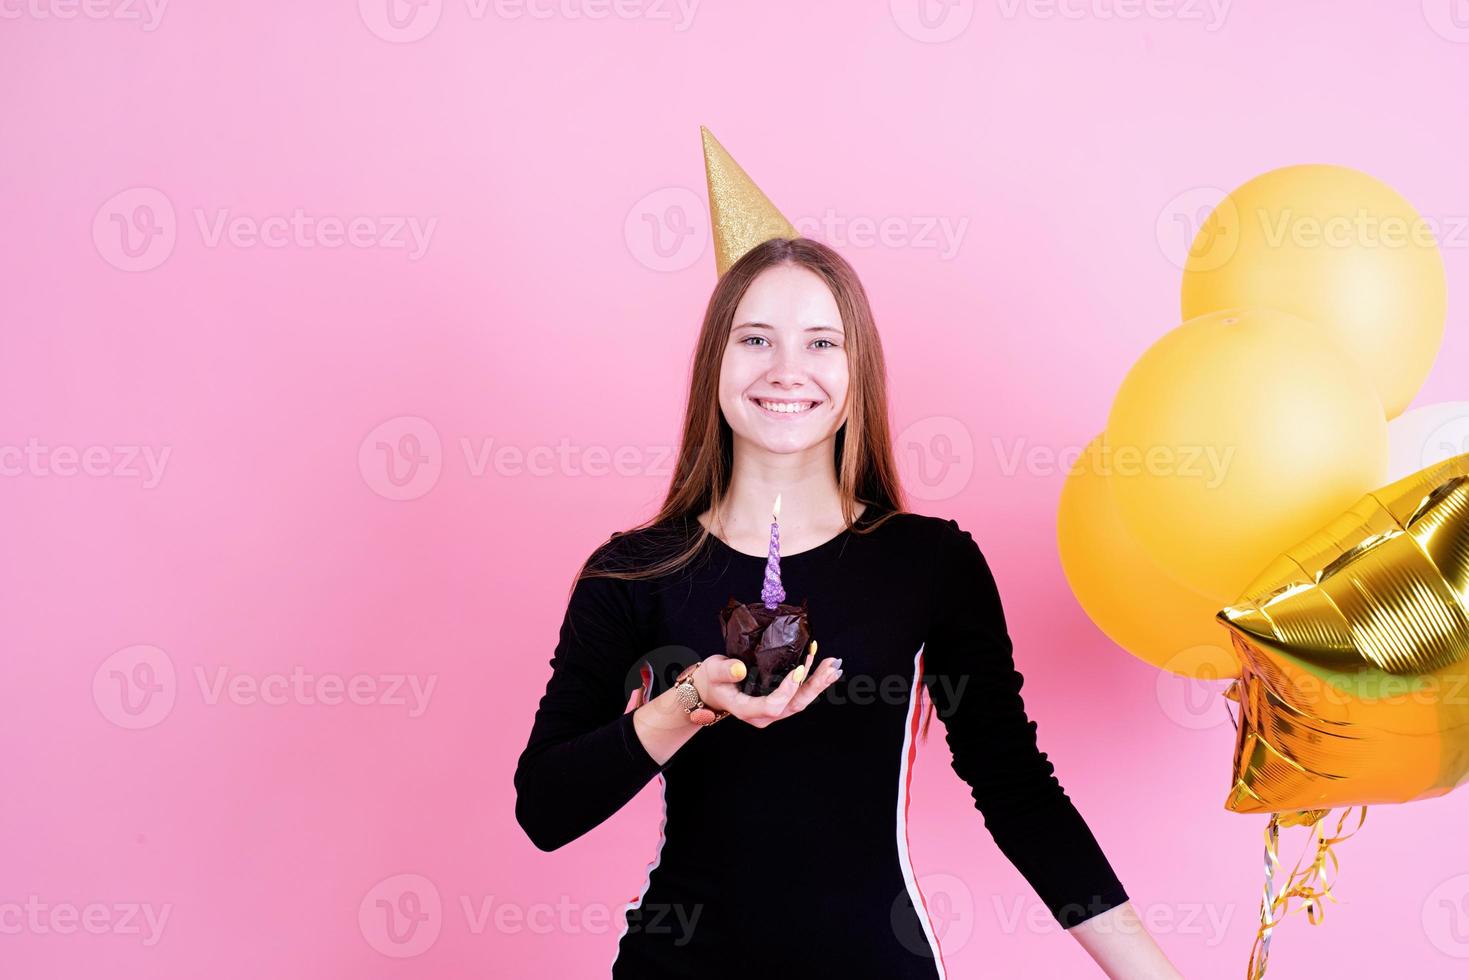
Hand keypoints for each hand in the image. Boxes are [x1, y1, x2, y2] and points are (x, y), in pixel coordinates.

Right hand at [694, 642, 842, 729]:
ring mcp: (773, 711)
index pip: (773, 705)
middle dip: (815, 685)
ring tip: (834, 665)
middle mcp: (764, 715)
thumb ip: (725, 671)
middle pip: (795, 704)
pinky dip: (813, 682)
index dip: (788, 689)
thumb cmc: (711, 680)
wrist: (711, 689)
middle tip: (830, 665)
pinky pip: (799, 695)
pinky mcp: (779, 703)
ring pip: (800, 701)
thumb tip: (739, 668)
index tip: (799, 669)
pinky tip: (825, 670)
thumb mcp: (713, 671)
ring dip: (819, 683)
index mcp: (747, 710)